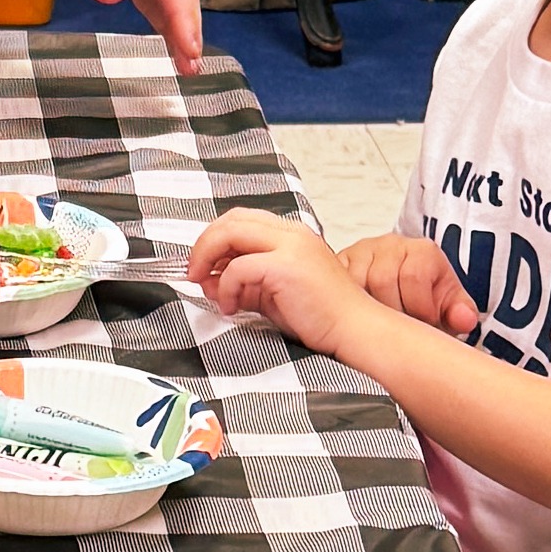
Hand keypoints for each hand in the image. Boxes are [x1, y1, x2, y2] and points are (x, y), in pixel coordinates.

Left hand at [187, 208, 375, 351]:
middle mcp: (292, 234)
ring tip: (208, 289)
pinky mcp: (287, 267)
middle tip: (194, 272)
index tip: (202, 264)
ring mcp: (291, 247)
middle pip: (232, 220)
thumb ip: (243, 281)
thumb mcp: (274, 292)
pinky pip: (239, 268)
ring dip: (208, 260)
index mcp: (292, 235)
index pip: (241, 220)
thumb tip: (207, 278)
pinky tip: (231, 306)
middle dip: (204, 244)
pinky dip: (225, 287)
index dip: (214, 239)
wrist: (356, 331)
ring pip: (230, 232)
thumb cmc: (321, 317)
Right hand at [344, 232, 482, 334]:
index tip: (423, 321)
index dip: (419, 308)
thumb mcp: (448, 307)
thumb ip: (459, 313)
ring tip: (381, 321)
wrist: (403, 291)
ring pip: (356, 284)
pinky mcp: (338, 264)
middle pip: (383, 280)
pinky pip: (335, 285)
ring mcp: (361, 253)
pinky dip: (347, 304)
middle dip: (393, 312)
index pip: (414, 276)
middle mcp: (390, 245)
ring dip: (368, 310)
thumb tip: (464, 318)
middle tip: (400, 326)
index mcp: (422, 252)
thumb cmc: (426, 299)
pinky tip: (360, 314)